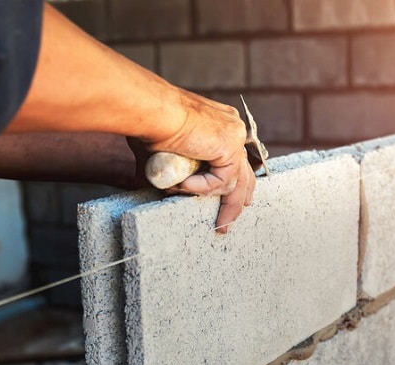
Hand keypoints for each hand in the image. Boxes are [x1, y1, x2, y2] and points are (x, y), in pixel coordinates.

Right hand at [130, 89, 255, 233]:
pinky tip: (182, 183)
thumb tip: (164, 187)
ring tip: (214, 222)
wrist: (154, 112)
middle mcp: (232, 128)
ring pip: (236, 182)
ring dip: (221, 204)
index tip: (230, 203)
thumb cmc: (151, 126)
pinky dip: (201, 187)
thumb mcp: (165, 153)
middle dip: (239, 200)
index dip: (233, 182)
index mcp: (219, 125)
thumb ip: (173, 170)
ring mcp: (234, 136)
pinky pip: (221, 181)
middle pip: (244, 172)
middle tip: (230, 221)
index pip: (234, 159)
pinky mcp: (230, 147)